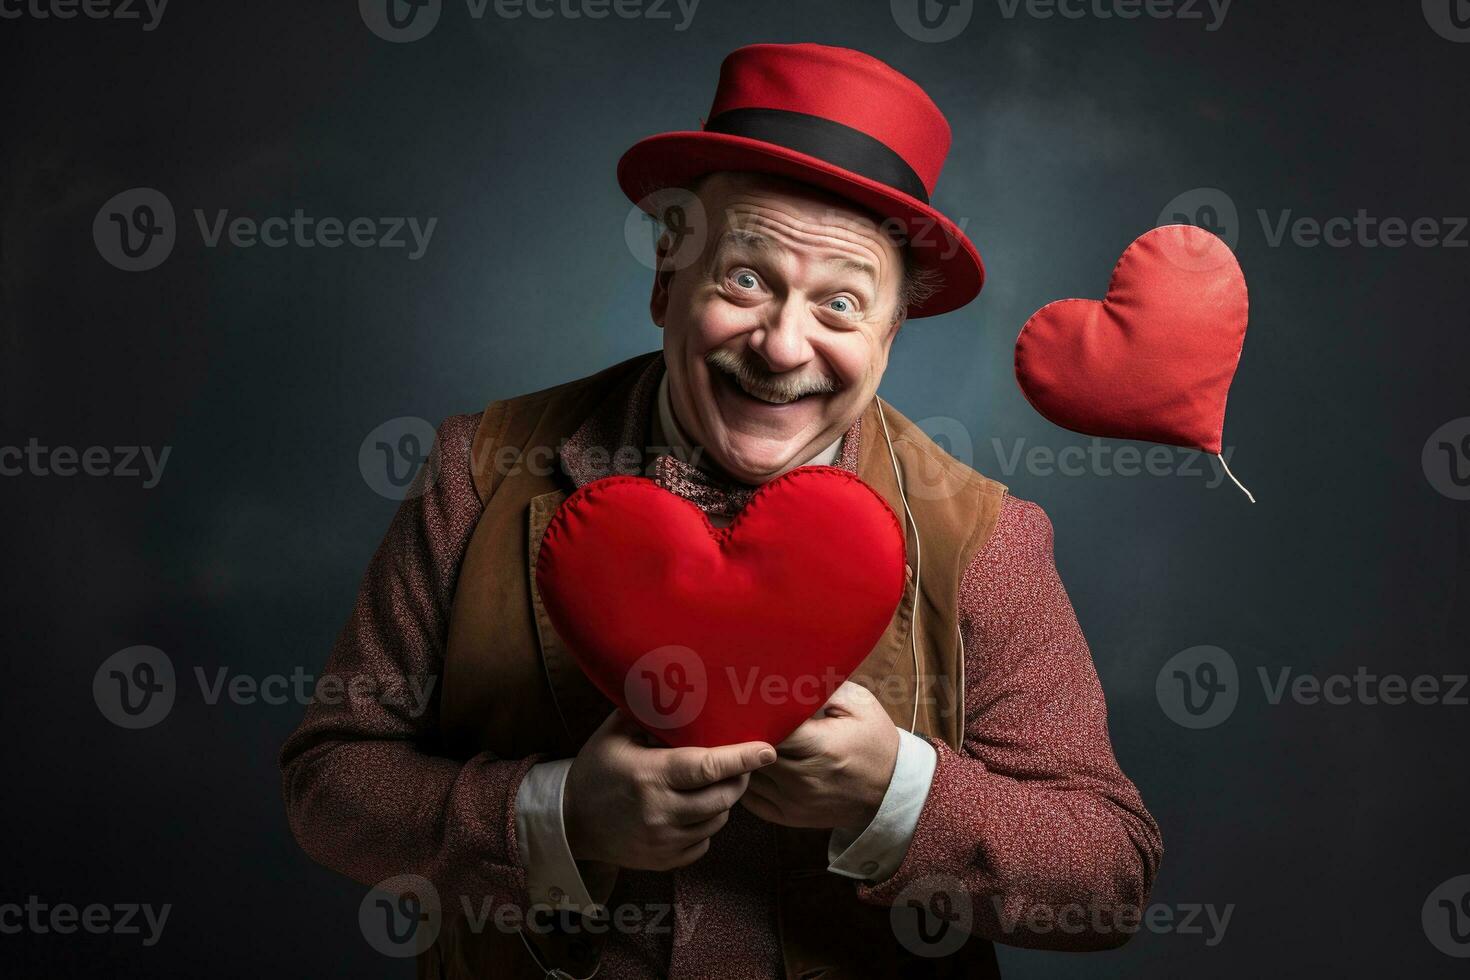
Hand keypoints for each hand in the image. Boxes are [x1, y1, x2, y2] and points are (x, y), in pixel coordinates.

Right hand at [563, 710, 775, 870]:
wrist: (571, 822)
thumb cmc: (597, 769)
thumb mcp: (616, 733)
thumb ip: (651, 711)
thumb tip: (683, 682)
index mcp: (650, 775)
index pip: (708, 767)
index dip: (742, 758)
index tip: (767, 749)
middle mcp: (659, 811)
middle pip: (723, 796)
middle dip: (739, 778)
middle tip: (739, 763)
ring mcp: (663, 841)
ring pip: (718, 820)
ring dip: (722, 801)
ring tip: (707, 785)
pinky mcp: (665, 861)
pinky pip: (704, 843)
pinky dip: (705, 825)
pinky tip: (690, 810)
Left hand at [739, 681, 899, 829]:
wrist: (892, 790)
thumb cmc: (874, 741)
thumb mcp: (859, 705)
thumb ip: (824, 688)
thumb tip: (789, 675)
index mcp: (822, 747)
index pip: (771, 728)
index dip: (757, 714)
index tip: (753, 702)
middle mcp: (804, 778)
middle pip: (753, 753)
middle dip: (746, 734)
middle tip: (741, 717)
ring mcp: (795, 802)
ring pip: (748, 777)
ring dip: (744, 759)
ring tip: (745, 740)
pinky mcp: (789, 818)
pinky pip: (751, 800)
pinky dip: (747, 782)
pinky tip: (754, 766)